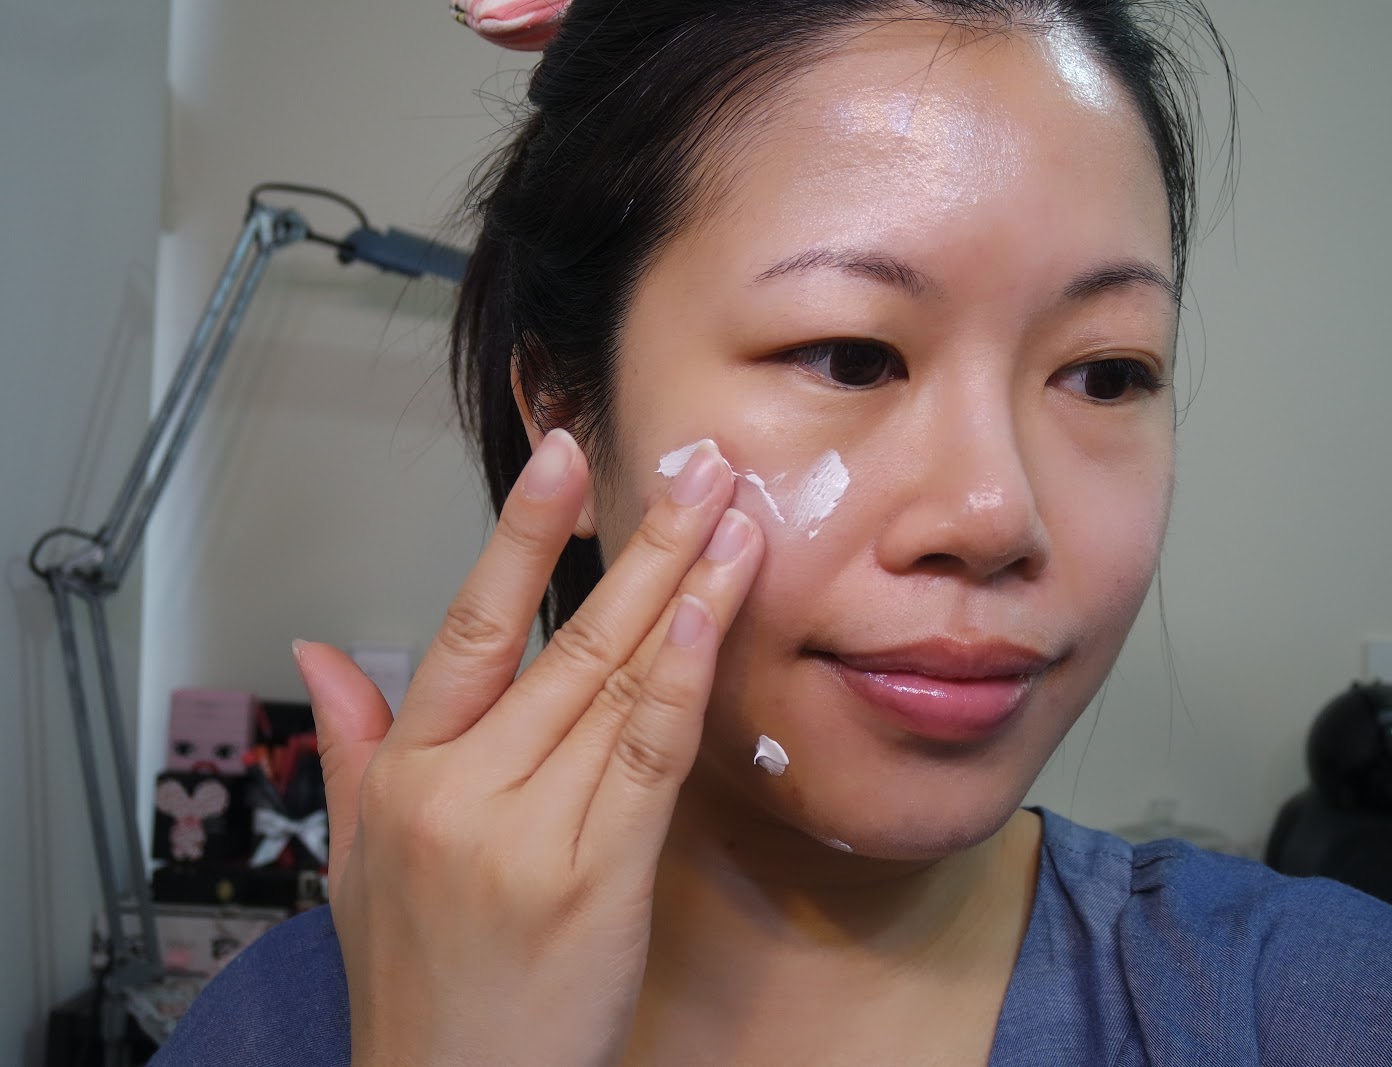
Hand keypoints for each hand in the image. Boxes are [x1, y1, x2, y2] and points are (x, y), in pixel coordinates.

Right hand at [292, 432, 761, 1065]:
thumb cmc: (418, 986)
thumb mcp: (355, 863)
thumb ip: (349, 747)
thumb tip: (321, 654)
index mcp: (408, 774)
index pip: (471, 625)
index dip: (522, 533)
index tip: (564, 455)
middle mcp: (462, 788)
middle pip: (565, 639)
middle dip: (641, 542)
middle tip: (699, 467)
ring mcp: (528, 830)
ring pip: (615, 682)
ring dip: (682, 590)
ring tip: (733, 518)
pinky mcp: (595, 877)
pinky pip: (647, 755)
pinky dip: (682, 678)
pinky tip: (711, 613)